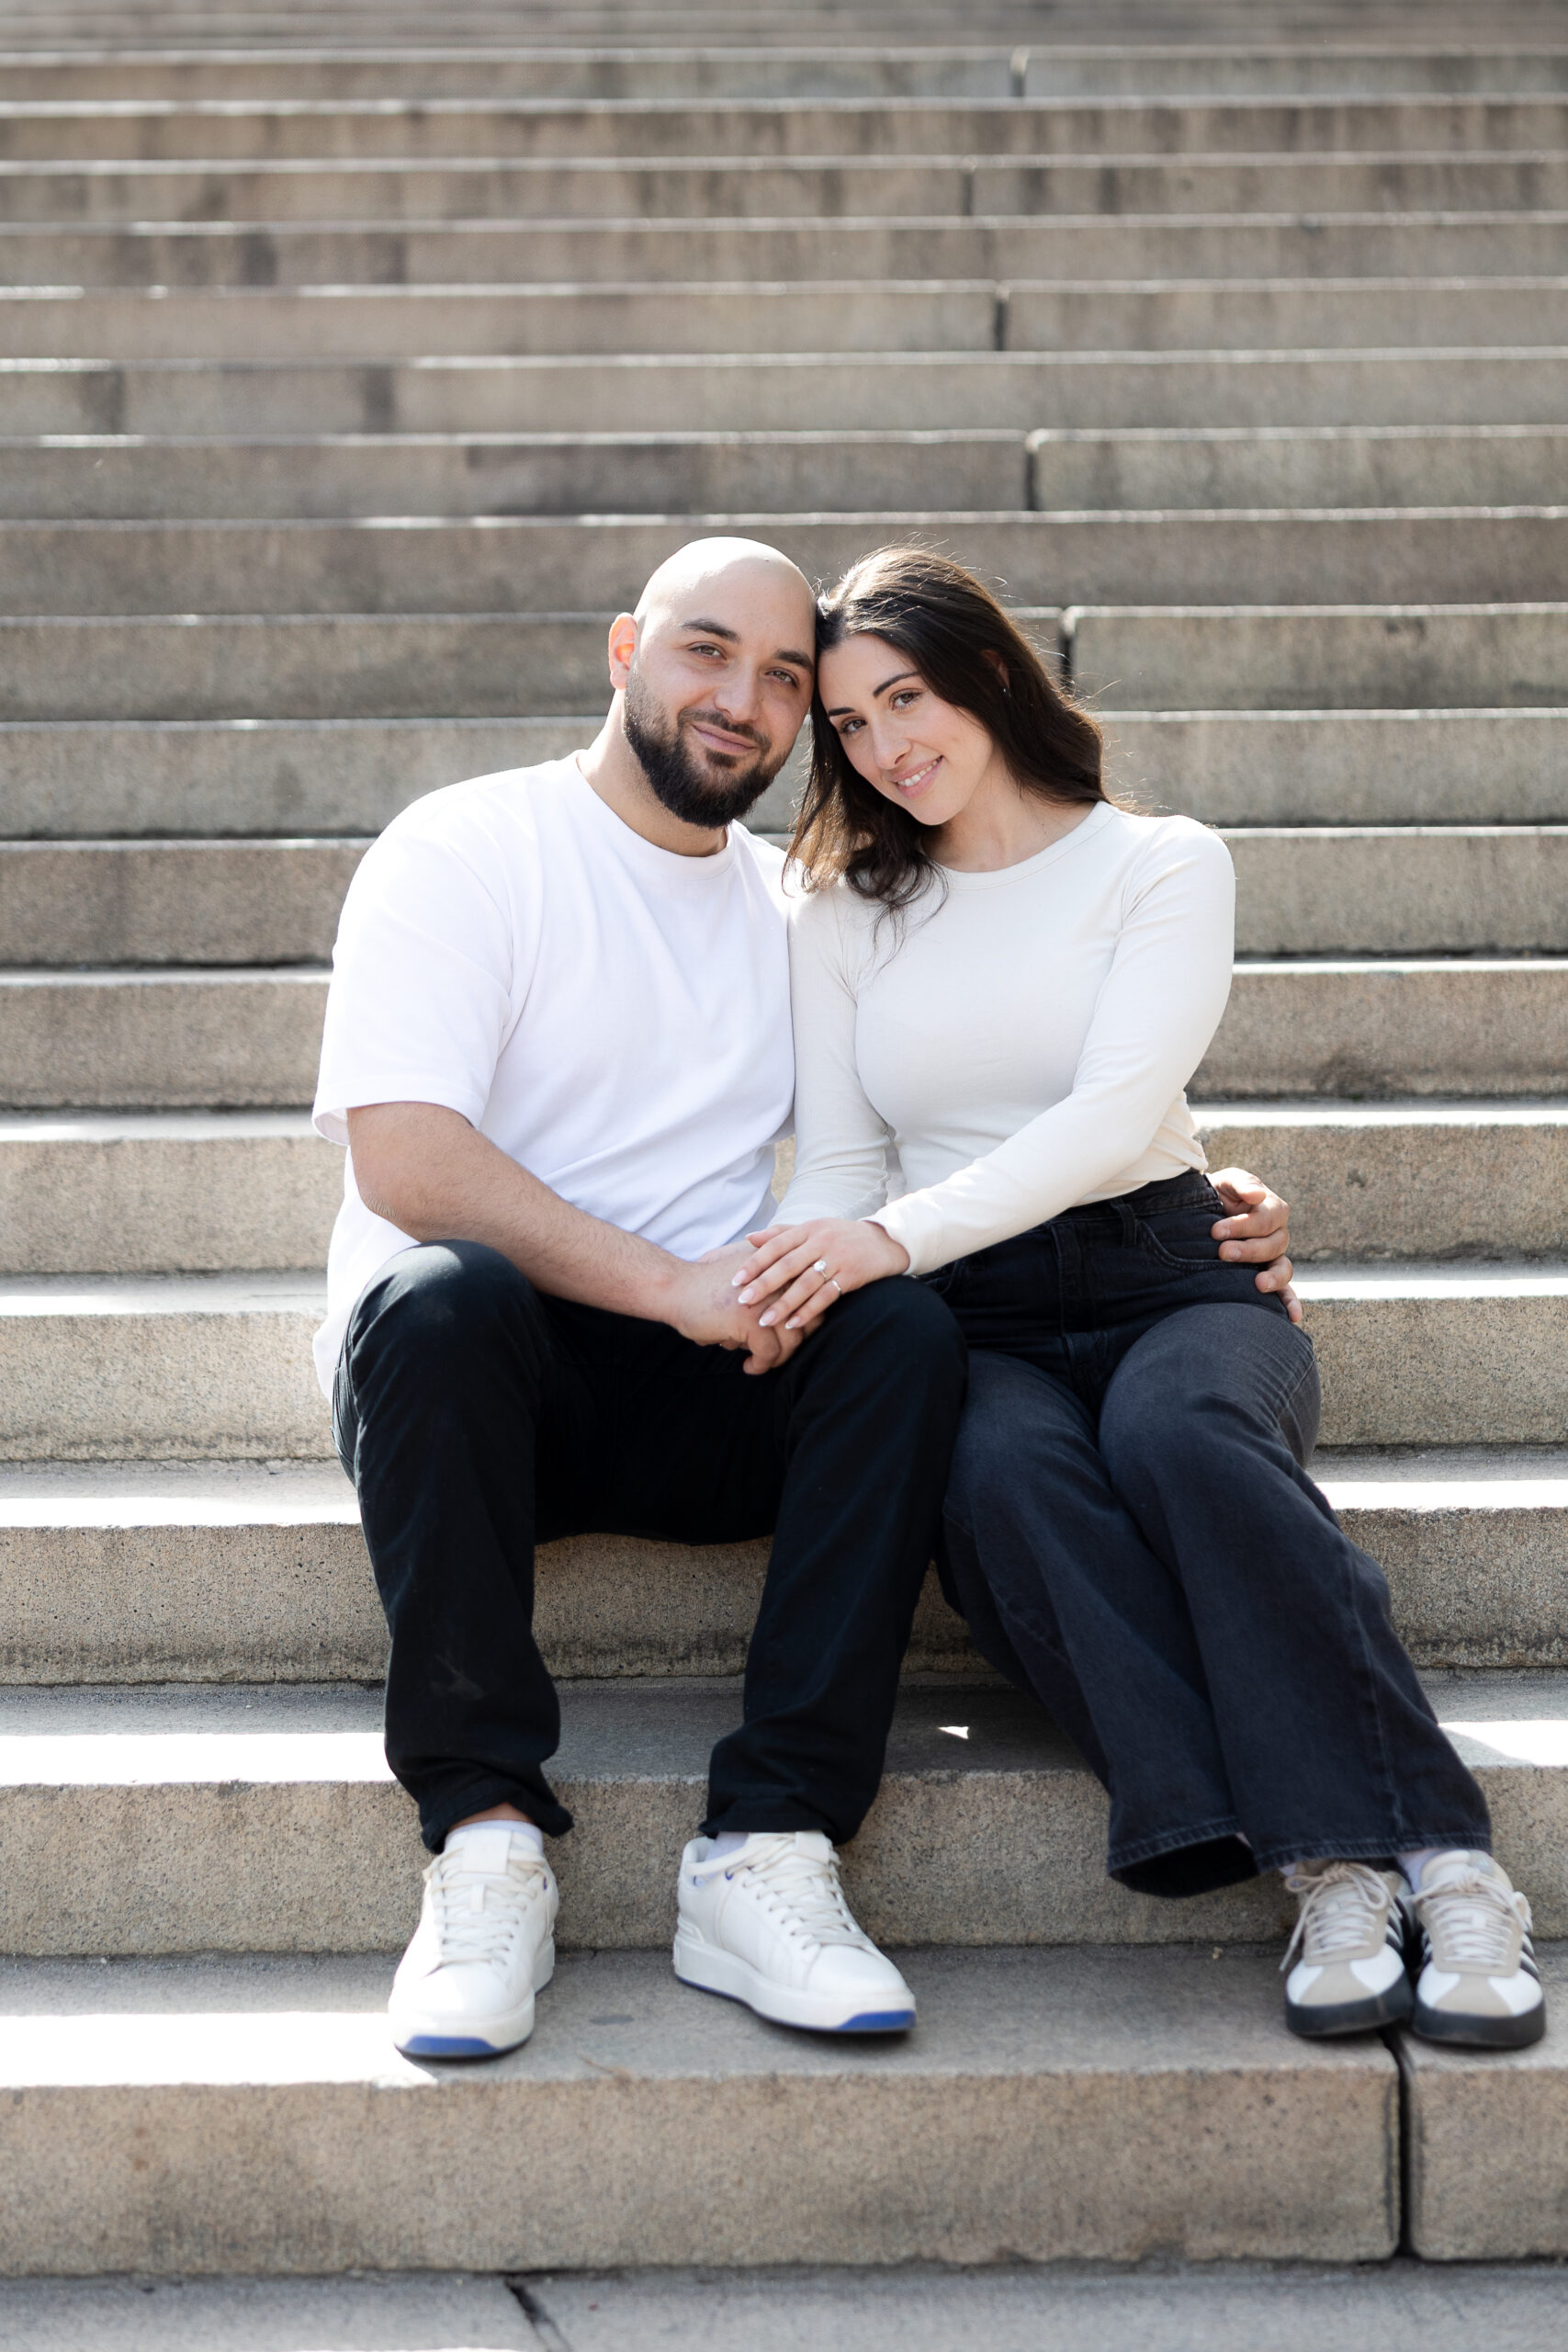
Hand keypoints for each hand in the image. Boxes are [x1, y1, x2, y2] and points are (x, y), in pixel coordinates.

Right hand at [662, 1248, 800, 1373]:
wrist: (676, 1288)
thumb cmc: (709, 1288)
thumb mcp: (746, 1280)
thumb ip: (771, 1291)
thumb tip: (798, 1324)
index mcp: (780, 1267)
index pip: (811, 1298)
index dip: (804, 1322)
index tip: (787, 1337)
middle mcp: (779, 1280)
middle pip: (805, 1320)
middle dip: (792, 1343)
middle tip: (776, 1355)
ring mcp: (766, 1300)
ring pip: (791, 1340)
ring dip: (777, 1359)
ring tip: (762, 1363)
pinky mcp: (751, 1320)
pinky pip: (769, 1353)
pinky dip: (760, 1365)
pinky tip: (749, 1367)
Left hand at [732, 1216, 910, 1330]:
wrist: (886, 1241)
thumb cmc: (842, 1236)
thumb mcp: (814, 1229)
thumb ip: (782, 1234)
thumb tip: (749, 1238)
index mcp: (809, 1229)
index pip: (777, 1245)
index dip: (755, 1263)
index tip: (736, 1280)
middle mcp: (822, 1241)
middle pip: (788, 1265)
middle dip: (764, 1284)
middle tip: (743, 1301)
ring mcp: (838, 1258)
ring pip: (806, 1284)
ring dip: (784, 1304)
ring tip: (764, 1321)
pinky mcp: (853, 1275)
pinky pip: (827, 1296)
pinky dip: (809, 1311)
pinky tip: (794, 1323)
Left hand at [1208, 1166, 1299, 1326]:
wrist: (1198, 1214)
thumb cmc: (1215, 1195)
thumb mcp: (1225, 1181)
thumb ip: (1242, 1184)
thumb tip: (1258, 1194)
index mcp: (1271, 1208)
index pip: (1268, 1219)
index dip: (1243, 1226)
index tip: (1214, 1231)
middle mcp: (1276, 1233)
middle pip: (1275, 1244)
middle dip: (1248, 1250)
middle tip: (1221, 1252)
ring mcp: (1273, 1257)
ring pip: (1283, 1268)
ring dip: (1272, 1278)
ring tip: (1257, 1284)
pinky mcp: (1266, 1275)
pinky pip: (1285, 1291)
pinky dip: (1290, 1303)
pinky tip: (1293, 1317)